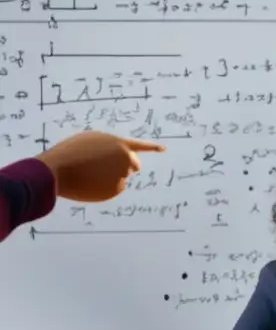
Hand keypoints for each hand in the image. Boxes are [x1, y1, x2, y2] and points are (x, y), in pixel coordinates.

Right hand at [36, 130, 164, 202]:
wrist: (56, 170)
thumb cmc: (70, 152)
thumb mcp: (91, 140)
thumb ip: (110, 147)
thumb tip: (119, 158)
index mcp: (120, 144)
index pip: (141, 145)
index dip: (153, 147)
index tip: (164, 148)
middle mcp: (126, 159)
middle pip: (134, 165)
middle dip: (126, 167)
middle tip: (106, 167)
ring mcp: (122, 174)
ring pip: (121, 177)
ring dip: (111, 176)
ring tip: (90, 173)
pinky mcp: (116, 189)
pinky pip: (115, 188)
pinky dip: (106, 187)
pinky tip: (91, 183)